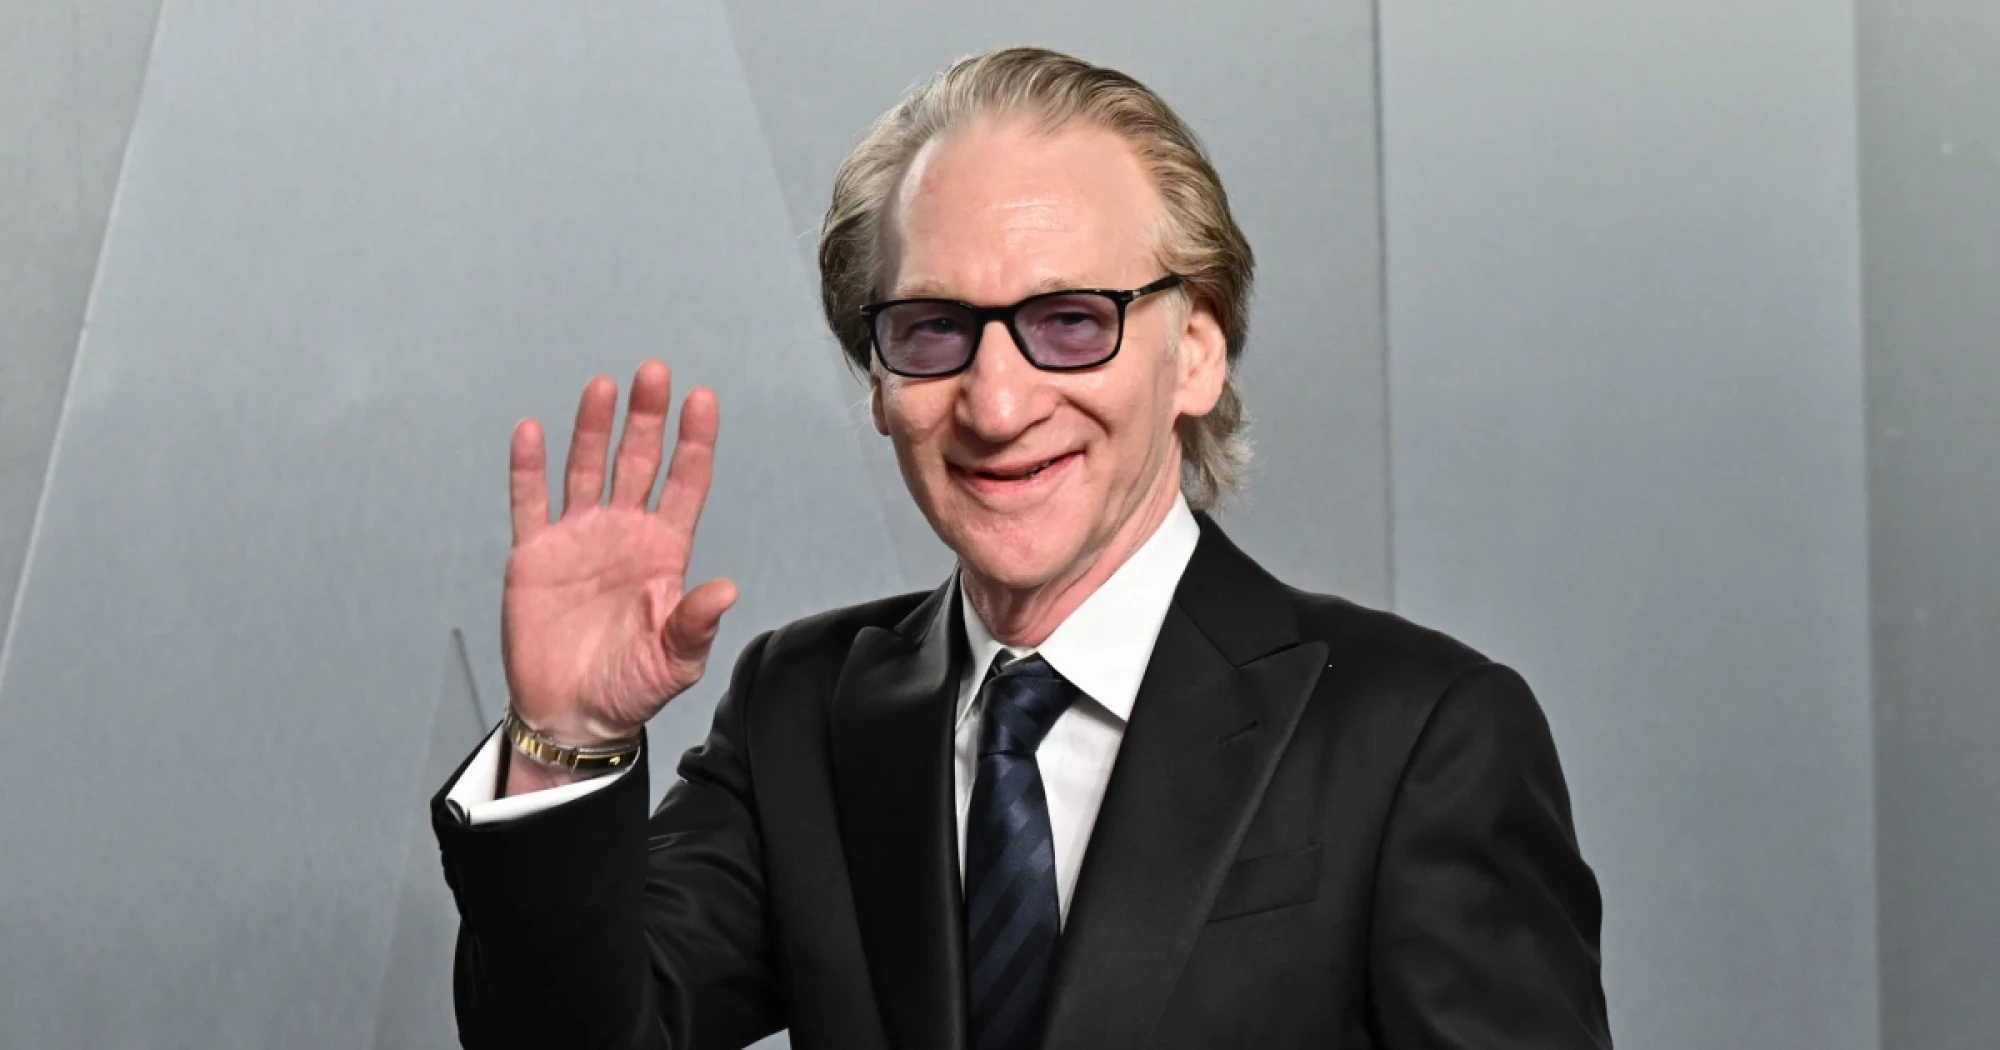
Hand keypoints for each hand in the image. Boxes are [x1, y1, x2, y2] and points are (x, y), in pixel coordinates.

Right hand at [500, 361, 736, 758]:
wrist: (571, 714)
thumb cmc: (629, 689)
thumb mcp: (673, 661)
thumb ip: (695, 623)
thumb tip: (726, 590)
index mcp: (663, 554)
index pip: (684, 485)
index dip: (694, 443)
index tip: (702, 400)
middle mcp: (623, 535)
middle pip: (637, 462)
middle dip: (646, 418)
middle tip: (654, 374)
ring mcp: (578, 540)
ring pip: (586, 469)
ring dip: (593, 428)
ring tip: (602, 387)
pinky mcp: (535, 555)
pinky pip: (530, 502)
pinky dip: (529, 468)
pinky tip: (532, 431)